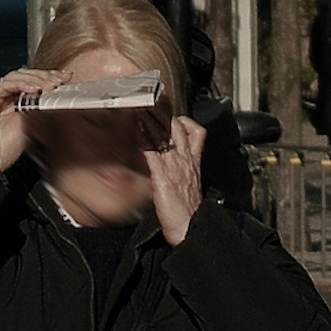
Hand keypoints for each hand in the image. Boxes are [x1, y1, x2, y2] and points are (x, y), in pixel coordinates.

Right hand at [0, 68, 49, 177]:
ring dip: (34, 79)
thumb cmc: (4, 150)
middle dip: (44, 75)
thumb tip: (58, 100)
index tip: (65, 78)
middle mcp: (4, 97)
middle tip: (59, 80)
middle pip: (25, 75)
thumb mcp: (32, 127)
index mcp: (16, 102)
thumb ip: (41, 111)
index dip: (49, 78)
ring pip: (15, 77)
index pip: (33, 82)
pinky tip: (33, 89)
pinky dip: (20, 85)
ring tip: (49, 85)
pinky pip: (3, 86)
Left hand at [146, 115, 204, 244]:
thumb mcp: (191, 184)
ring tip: (140, 109)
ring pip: (165, 135)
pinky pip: (152, 152)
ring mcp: (174, 166)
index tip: (172, 113)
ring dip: (151, 120)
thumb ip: (183, 170)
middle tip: (152, 103)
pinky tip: (134, 132)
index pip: (195, 132)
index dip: (184, 120)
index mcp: (193, 162)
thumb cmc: (189, 211)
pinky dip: (143, 140)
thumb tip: (172, 162)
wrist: (191, 227)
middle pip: (178, 127)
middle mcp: (185, 160)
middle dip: (165, 113)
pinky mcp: (162, 176)